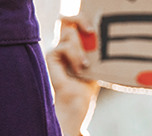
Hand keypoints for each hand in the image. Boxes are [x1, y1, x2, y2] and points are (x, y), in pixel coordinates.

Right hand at [47, 16, 100, 135]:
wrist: (78, 101)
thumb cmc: (88, 85)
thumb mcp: (95, 63)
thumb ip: (94, 47)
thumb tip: (100, 33)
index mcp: (77, 44)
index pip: (76, 22)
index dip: (82, 18)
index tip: (93, 29)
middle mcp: (66, 44)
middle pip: (68, 19)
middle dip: (80, 20)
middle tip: (91, 31)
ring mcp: (58, 49)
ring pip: (69, 33)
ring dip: (80, 48)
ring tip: (85, 65)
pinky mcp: (51, 56)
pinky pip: (63, 46)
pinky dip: (74, 56)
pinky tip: (79, 69)